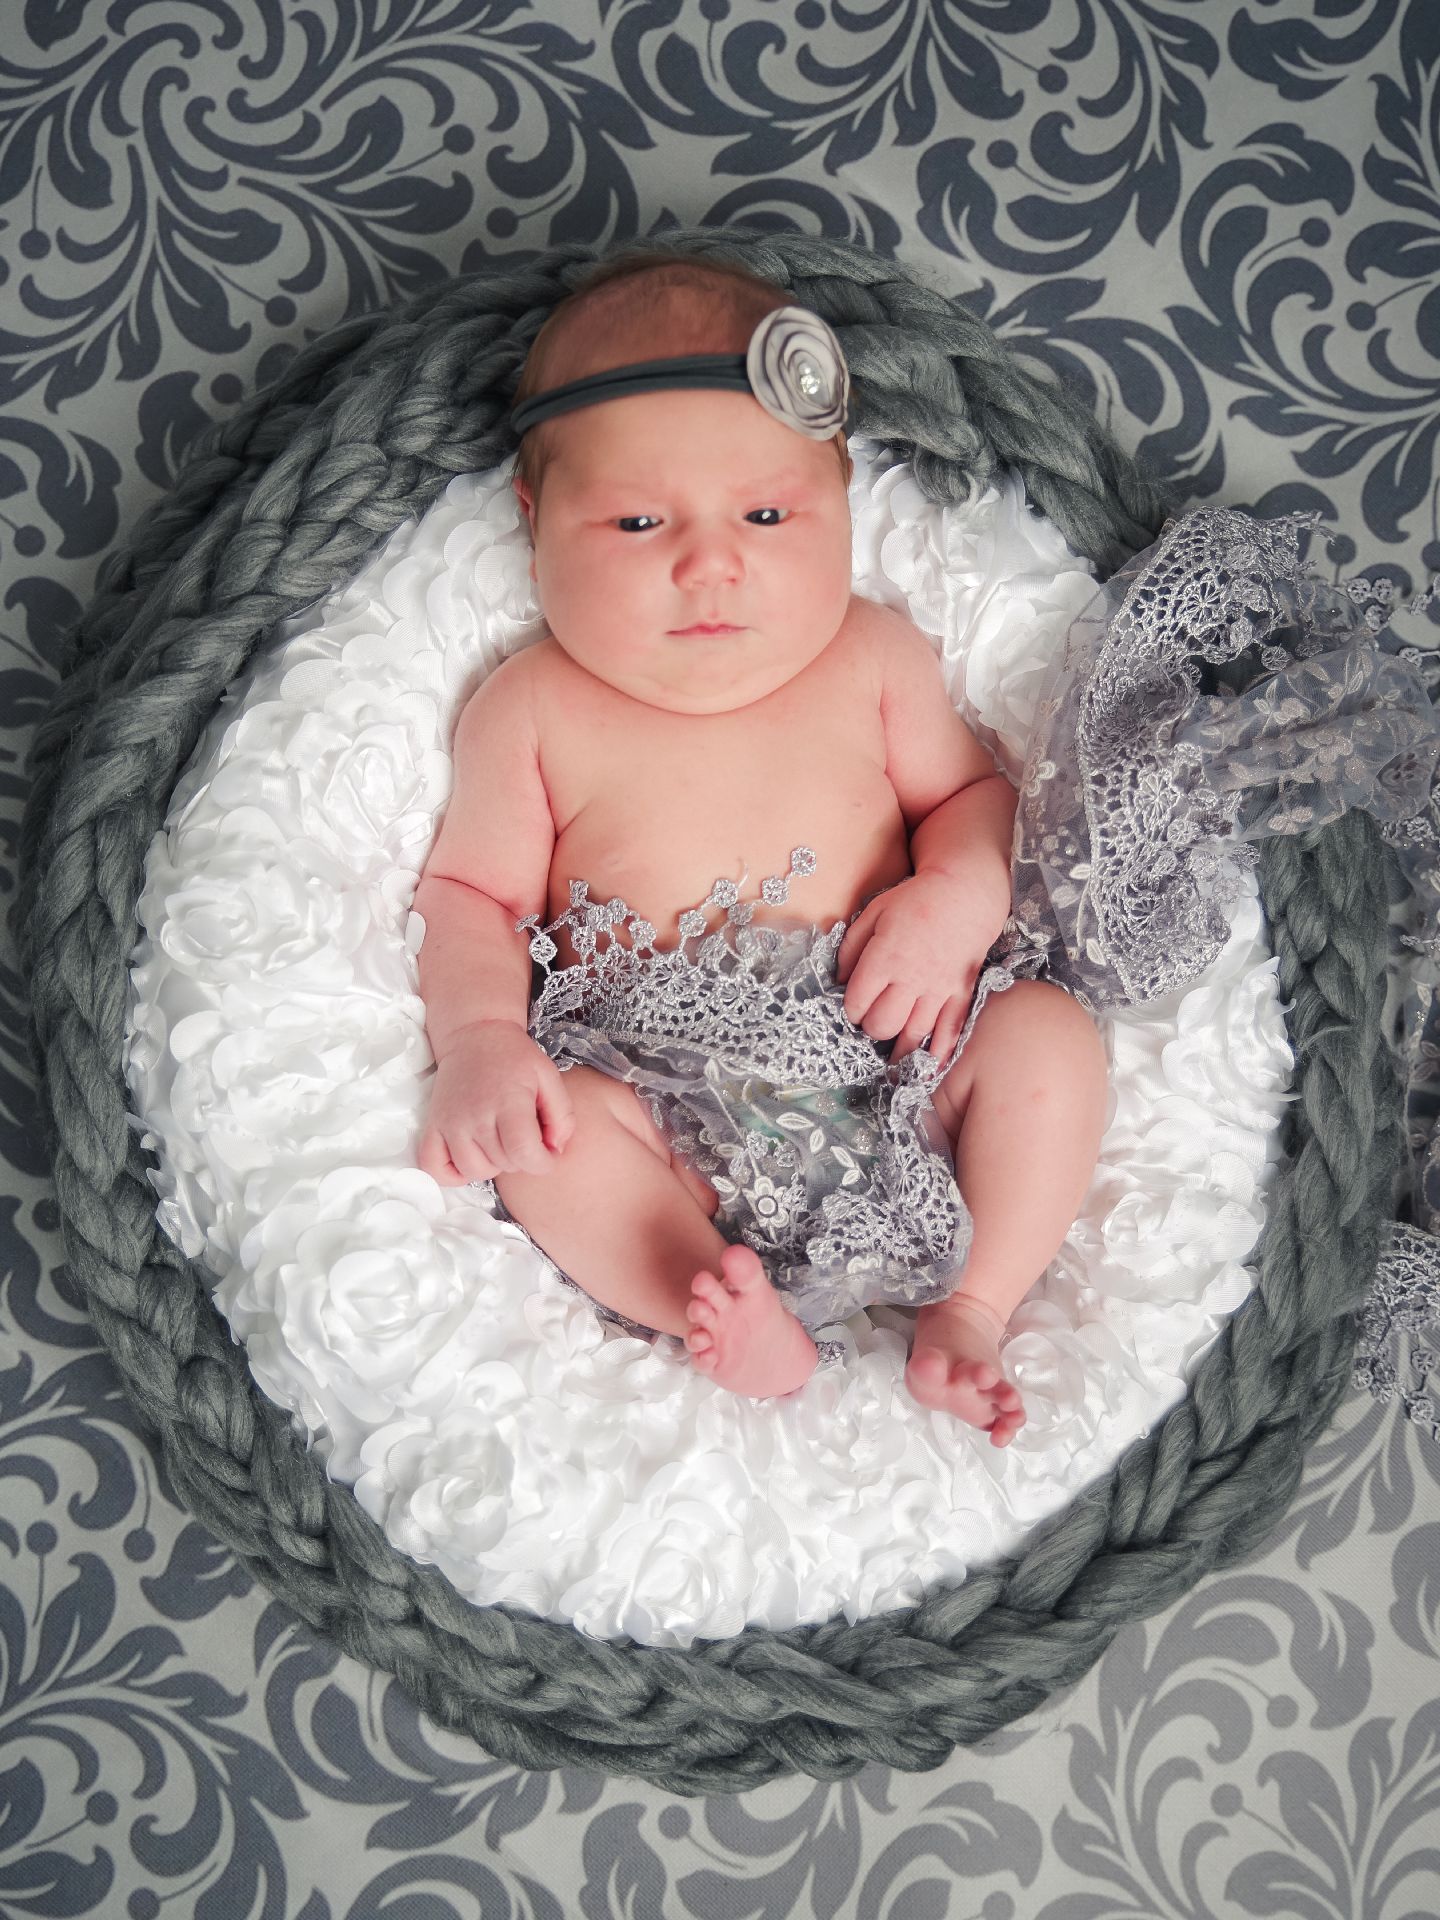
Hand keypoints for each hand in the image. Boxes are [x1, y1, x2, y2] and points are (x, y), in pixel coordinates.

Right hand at [417, 1020, 575, 1184]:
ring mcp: (450, 1123)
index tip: (547, 1155)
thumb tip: (556, 1150)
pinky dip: (452, 1174)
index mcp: (507, 1101)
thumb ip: (562, 1116)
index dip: (542, 1163)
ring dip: (492, 1166)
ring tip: (499, 1144)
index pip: (523, 1153)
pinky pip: (434, 1167)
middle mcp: (475, 1115)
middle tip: (523, 1137)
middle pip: (503, 1163)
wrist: (475, 1037)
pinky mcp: (433, 1126)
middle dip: (521, 1159)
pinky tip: (471, 1158)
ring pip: (473, 1170)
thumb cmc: (515, 1058)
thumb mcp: (549, 1077)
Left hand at [835, 870, 1006, 1061]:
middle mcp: (911, 978)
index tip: (852, 1006)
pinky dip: (940, 1055)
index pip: (857, 1002)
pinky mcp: (960, 993)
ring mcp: (938, 989)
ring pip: (914, 1034)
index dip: (850, 1010)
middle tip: (872, 1022)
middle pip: (883, 1024)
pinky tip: (928, 1071)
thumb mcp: (873, 914)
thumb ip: (851, 949)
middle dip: (872, 1029)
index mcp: (884, 958)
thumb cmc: (914, 902)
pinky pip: (951, 1031)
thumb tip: (841, 982)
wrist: (964, 895)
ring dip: (899, 1051)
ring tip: (890, 1062)